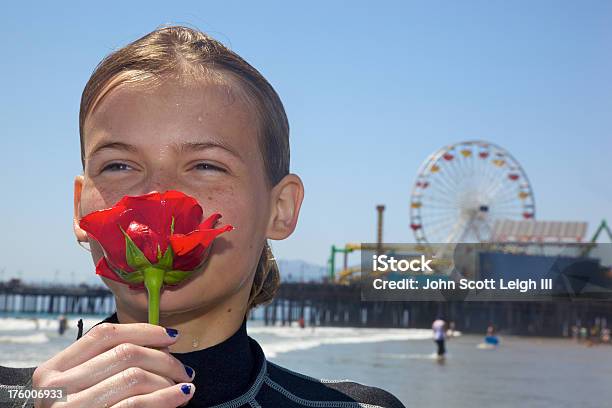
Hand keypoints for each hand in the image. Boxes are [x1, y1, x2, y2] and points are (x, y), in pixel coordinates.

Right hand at [32, 323, 194, 406]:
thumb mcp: (84, 386)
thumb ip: (111, 363)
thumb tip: (163, 343)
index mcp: (53, 369)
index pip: (104, 335)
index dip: (143, 331)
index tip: (172, 336)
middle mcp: (57, 387)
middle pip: (124, 353)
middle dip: (163, 359)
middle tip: (183, 370)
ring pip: (134, 377)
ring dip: (167, 380)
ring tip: (183, 386)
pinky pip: (136, 404)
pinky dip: (165, 398)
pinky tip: (180, 396)